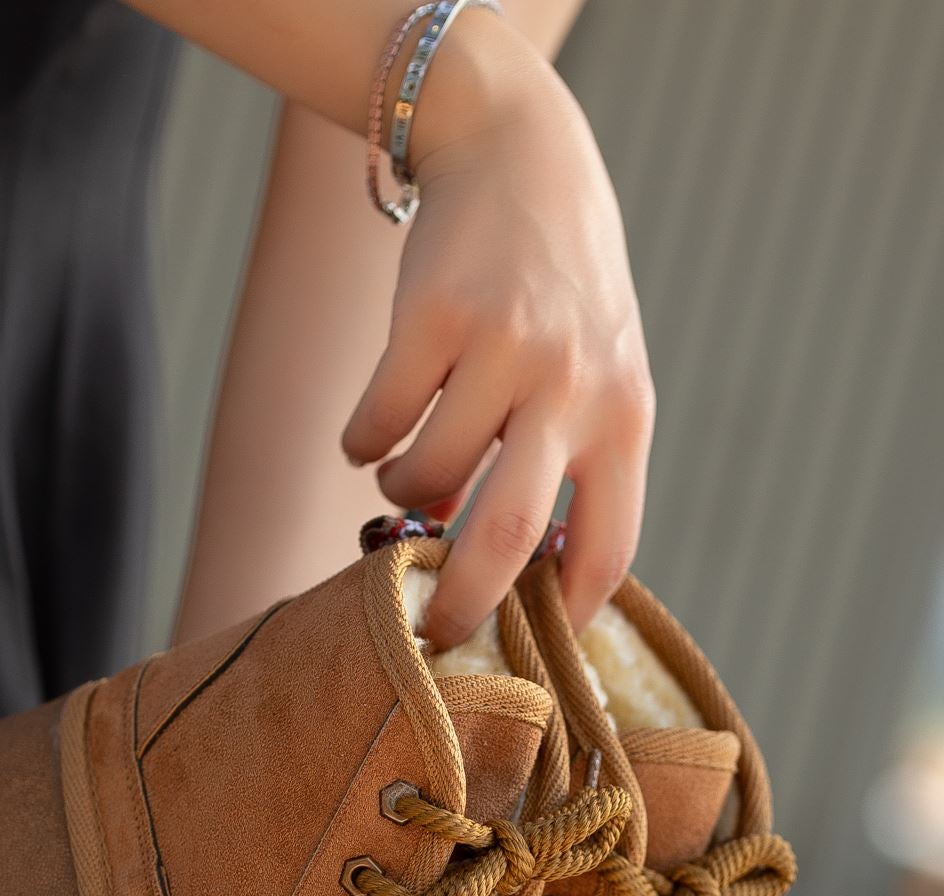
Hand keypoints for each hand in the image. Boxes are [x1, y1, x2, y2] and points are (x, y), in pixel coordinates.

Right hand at [341, 31, 653, 646]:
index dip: (567, 612)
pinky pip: (377, 423)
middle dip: (462, 603)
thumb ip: (581, 462)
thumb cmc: (561, 293)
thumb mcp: (604, 370)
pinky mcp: (430, 317)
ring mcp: (501, 347)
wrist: (520, 157)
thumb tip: (517, 574)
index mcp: (625, 413)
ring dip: (399, 498)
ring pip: (426, 479)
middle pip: (509, 534)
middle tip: (432, 632)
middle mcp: (570, 383)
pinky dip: (362, 445)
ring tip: (401, 481)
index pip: (608, 547)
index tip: (530, 645)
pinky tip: (370, 435)